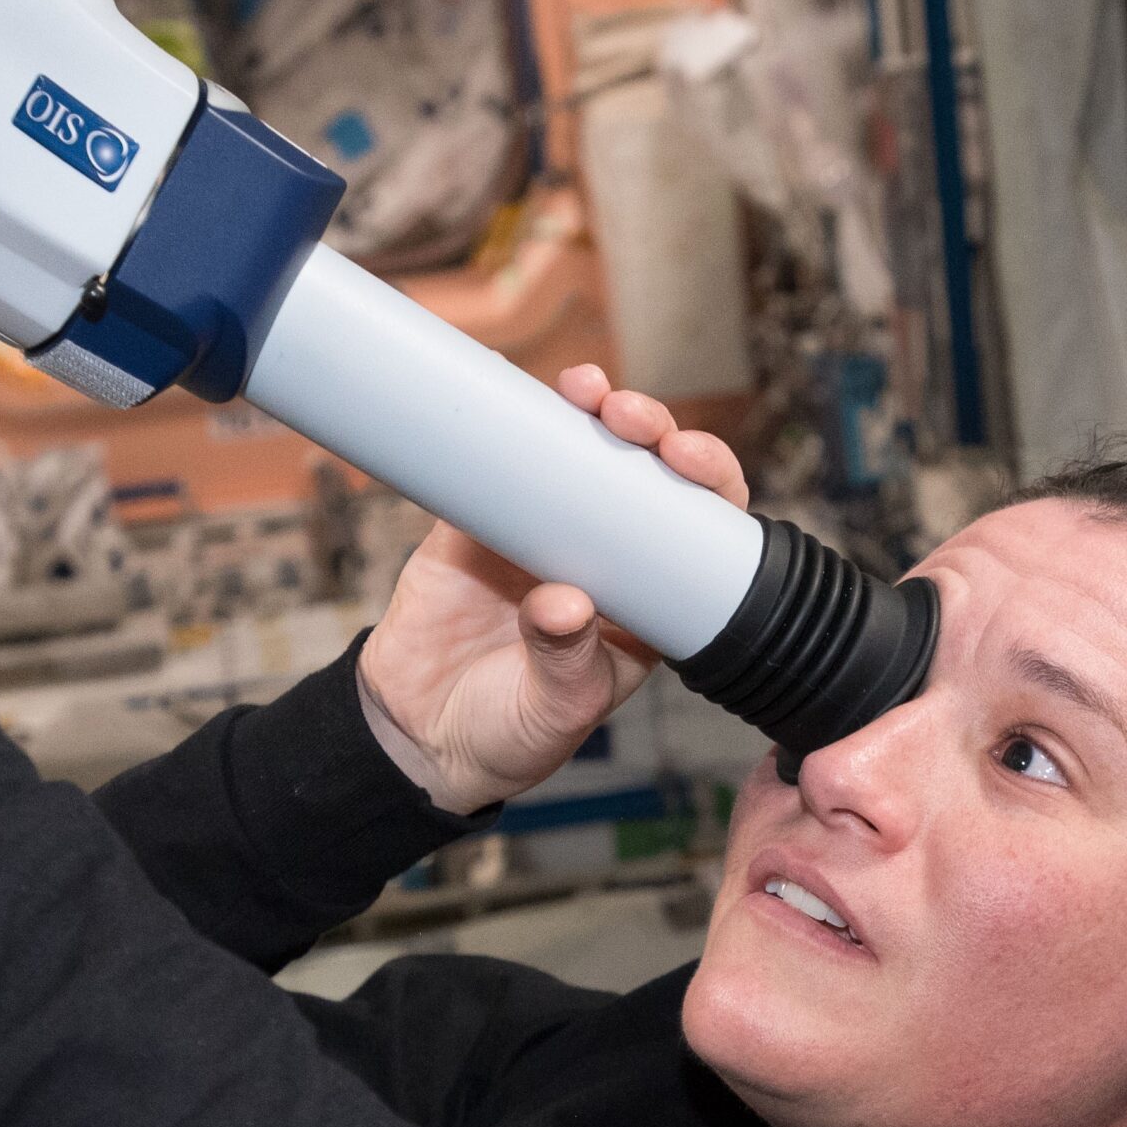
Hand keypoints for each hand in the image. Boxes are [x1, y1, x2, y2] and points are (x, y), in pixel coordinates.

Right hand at [356, 366, 749, 814]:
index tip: (689, 461)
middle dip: (650, 430)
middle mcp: (605, 551)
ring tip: (586, 392)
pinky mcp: (479, 521)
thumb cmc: (509, 733)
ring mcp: (543, 529)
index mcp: (649, 599)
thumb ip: (565, 662)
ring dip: (589, 409)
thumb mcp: (552, 712)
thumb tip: (565, 603)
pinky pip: (502, 459)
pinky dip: (513, 421)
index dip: (707, 480)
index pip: (697, 526)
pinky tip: (521, 395)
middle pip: (645, 471)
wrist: (419, 734)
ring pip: (580, 450)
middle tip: (630, 419)